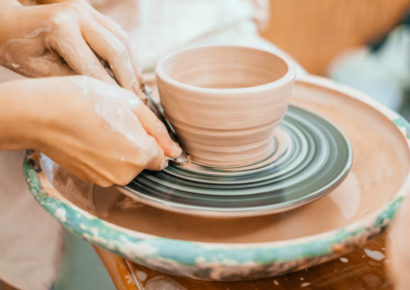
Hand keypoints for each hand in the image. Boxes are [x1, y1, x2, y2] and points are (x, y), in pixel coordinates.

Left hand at [0, 0, 144, 98]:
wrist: (11, 23)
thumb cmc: (19, 49)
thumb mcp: (39, 70)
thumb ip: (70, 79)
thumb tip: (101, 94)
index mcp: (61, 28)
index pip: (94, 66)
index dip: (110, 91)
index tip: (121, 109)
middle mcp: (78, 14)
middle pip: (116, 50)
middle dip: (129, 79)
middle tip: (137, 102)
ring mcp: (88, 10)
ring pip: (123, 40)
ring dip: (133, 66)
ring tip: (139, 90)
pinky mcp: (93, 12)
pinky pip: (119, 34)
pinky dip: (128, 55)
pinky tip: (131, 73)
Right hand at [0, 76, 180, 185]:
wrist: (43, 114)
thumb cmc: (86, 101)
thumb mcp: (130, 104)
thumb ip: (157, 130)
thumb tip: (175, 151)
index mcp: (141, 155)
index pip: (161, 157)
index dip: (151, 139)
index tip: (135, 126)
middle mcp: (126, 174)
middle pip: (143, 162)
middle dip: (136, 145)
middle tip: (115, 122)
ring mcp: (106, 179)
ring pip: (126, 166)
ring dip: (120, 151)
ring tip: (100, 129)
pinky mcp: (90, 179)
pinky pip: (108, 169)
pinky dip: (104, 156)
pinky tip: (90, 138)